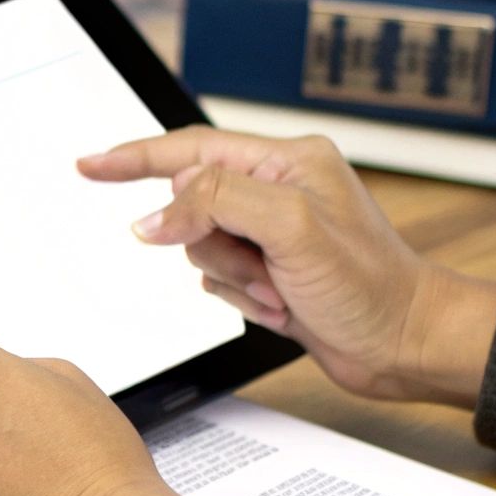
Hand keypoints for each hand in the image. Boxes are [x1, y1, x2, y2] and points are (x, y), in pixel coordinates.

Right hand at [78, 127, 495, 406]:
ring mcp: (272, 233)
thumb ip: (215, 204)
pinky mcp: (269, 270)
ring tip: (280, 292)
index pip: (191, 150)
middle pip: (191, 206)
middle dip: (214, 246)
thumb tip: (156, 216)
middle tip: (263, 269)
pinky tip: (282, 307)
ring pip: (200, 248)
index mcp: (286, 161)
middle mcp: (277, 190)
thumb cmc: (371, 286)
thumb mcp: (291, 228)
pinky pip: (217, 280)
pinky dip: (242, 299)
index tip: (90, 165)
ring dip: (233, 279)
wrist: (405, 345)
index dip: (135, 158)